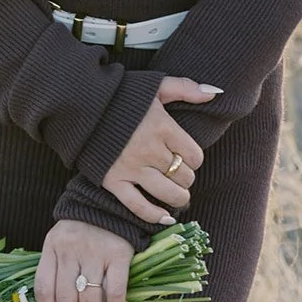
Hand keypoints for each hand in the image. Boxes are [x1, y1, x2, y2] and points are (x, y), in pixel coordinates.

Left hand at [33, 220, 133, 301]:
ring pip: (89, 300)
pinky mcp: (117, 252)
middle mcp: (70, 248)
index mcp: (52, 245)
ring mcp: (94, 250)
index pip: (44, 288)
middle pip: (66, 299)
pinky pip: (114, 291)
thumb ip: (57, 267)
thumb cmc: (83, 226)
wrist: (109, 199)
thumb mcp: (61, 240)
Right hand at [101, 75, 216, 223]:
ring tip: (178, 194)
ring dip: (178, 197)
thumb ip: (186, 88)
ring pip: (168, 194)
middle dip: (185, 176)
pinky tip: (165, 217)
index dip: (194, 158)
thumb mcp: (156, 84)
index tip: (186, 155)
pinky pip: (139, 207)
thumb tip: (215, 92)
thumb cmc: (124, 94)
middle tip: (179, 172)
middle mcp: (150, 150)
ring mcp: (132, 168)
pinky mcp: (114, 181)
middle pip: (184, 176)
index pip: (194, 156)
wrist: (85, 103)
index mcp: (163, 127)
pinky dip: (154, 215)